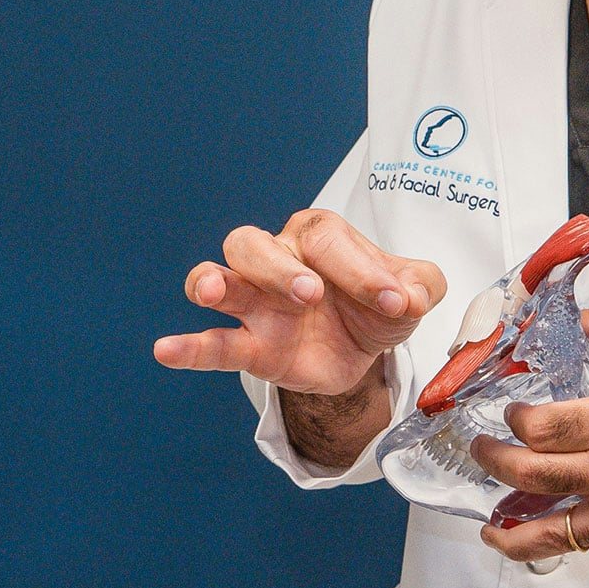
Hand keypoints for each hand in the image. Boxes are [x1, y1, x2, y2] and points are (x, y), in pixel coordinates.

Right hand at [154, 209, 445, 394]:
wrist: (362, 350)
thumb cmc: (374, 304)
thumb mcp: (412, 291)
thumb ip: (422, 284)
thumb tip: (409, 296)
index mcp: (319, 237)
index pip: (328, 241)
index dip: (361, 270)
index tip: (394, 302)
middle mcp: (278, 259)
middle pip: (254, 244)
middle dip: (280, 269)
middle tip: (310, 295)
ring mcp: (257, 302)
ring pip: (223, 277)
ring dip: (215, 282)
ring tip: (212, 292)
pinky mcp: (250, 344)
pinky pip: (212, 342)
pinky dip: (188, 347)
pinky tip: (166, 351)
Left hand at [472, 307, 588, 559]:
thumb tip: (581, 316)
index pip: (538, 428)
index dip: (513, 422)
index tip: (509, 415)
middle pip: (531, 476)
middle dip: (494, 465)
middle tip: (481, 455)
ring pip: (556, 531)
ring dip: (514, 532)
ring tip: (492, 531)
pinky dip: (585, 528)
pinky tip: (573, 518)